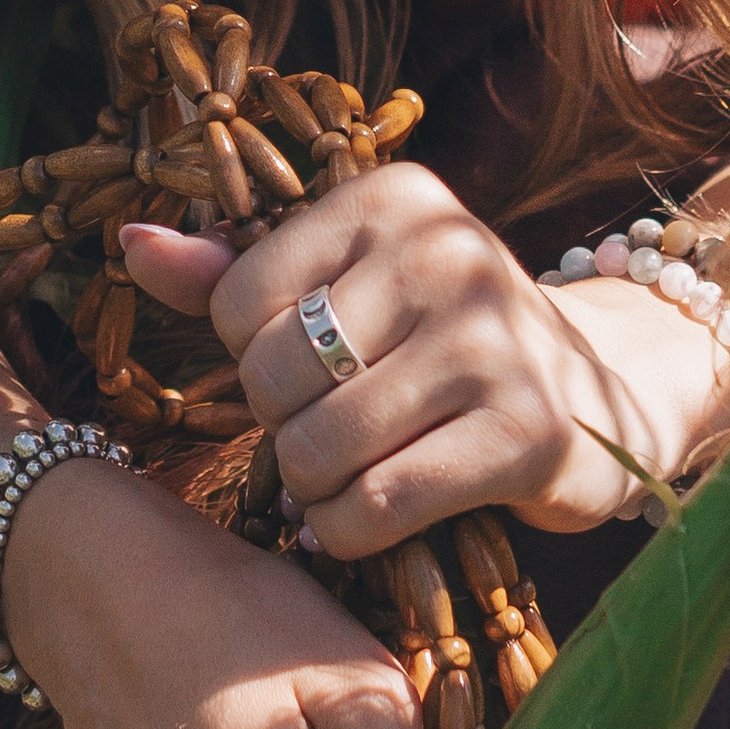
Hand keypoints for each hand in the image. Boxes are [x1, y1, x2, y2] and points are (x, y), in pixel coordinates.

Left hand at [124, 162, 729, 558]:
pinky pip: (377, 507)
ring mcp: (493, 342)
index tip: (308, 368)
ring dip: (314, 490)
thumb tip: (128, 243)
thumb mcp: (344, 281)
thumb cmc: (437, 334)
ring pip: (318, 451)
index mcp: (394, 197)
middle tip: (331, 432)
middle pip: (273, 380)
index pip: (239, 302)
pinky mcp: (528, 433)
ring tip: (351, 475)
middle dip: (283, 428)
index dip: (253, 358)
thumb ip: (232, 272)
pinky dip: (351, 531)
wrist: (600, 388)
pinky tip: (376, 516)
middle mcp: (448, 253)